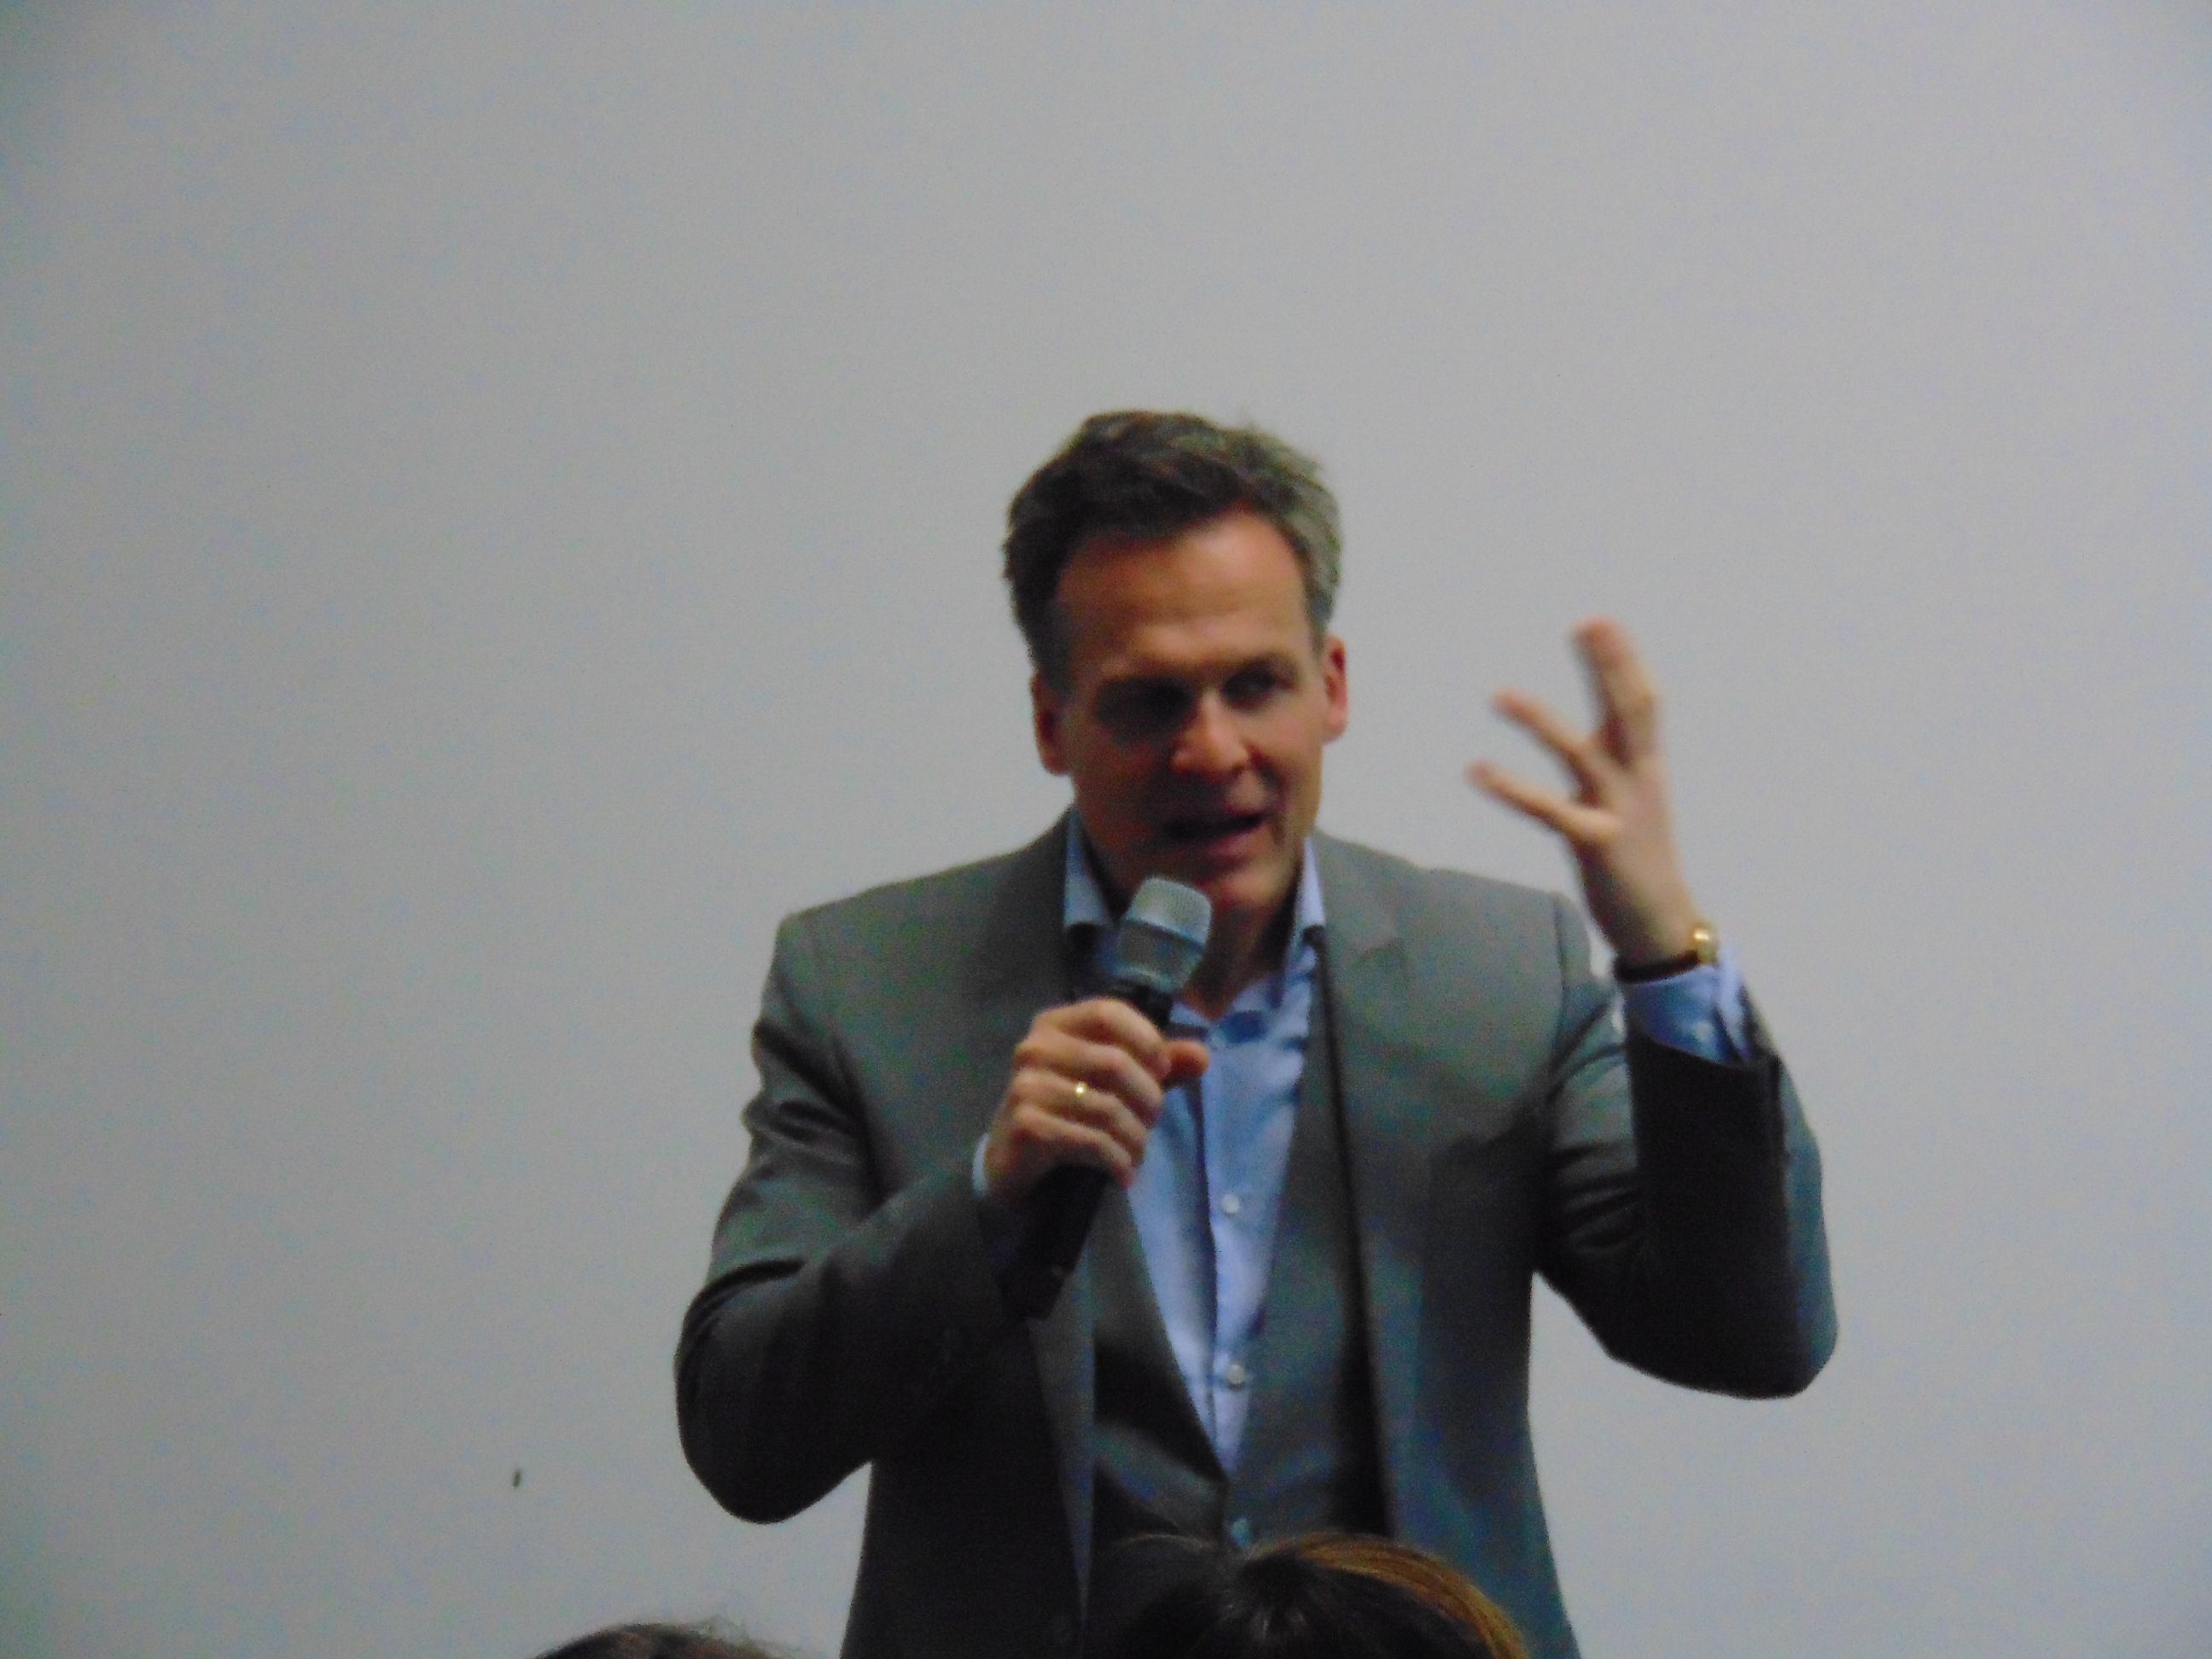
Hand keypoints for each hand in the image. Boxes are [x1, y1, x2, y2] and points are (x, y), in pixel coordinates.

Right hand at [981, 999, 1209, 1203]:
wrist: (1012, 1158)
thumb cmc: (1068, 1109)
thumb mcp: (1112, 1081)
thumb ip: (1156, 1065)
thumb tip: (1202, 1055)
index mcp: (1054, 1024)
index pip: (1109, 1012)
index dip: (1146, 1039)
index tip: (1163, 1071)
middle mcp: (1035, 1048)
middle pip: (1114, 1063)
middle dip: (1147, 1099)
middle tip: (1151, 1123)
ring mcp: (1026, 1086)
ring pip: (1107, 1107)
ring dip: (1135, 1138)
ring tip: (1137, 1153)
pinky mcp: (1027, 1126)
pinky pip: (1091, 1141)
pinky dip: (1118, 1161)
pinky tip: (1123, 1174)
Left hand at [1467, 618, 1702, 965]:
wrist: (1662, 926)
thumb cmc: (1639, 863)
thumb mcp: (1630, 804)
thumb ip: (1613, 767)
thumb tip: (1594, 738)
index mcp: (1644, 769)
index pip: (1640, 703)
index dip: (1622, 661)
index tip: (1600, 622)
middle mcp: (1638, 781)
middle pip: (1629, 711)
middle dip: (1609, 666)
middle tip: (1588, 622)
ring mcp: (1620, 810)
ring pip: (1580, 753)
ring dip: (1540, 721)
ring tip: (1500, 694)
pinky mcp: (1597, 843)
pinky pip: (1549, 810)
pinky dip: (1512, 789)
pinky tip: (1477, 769)